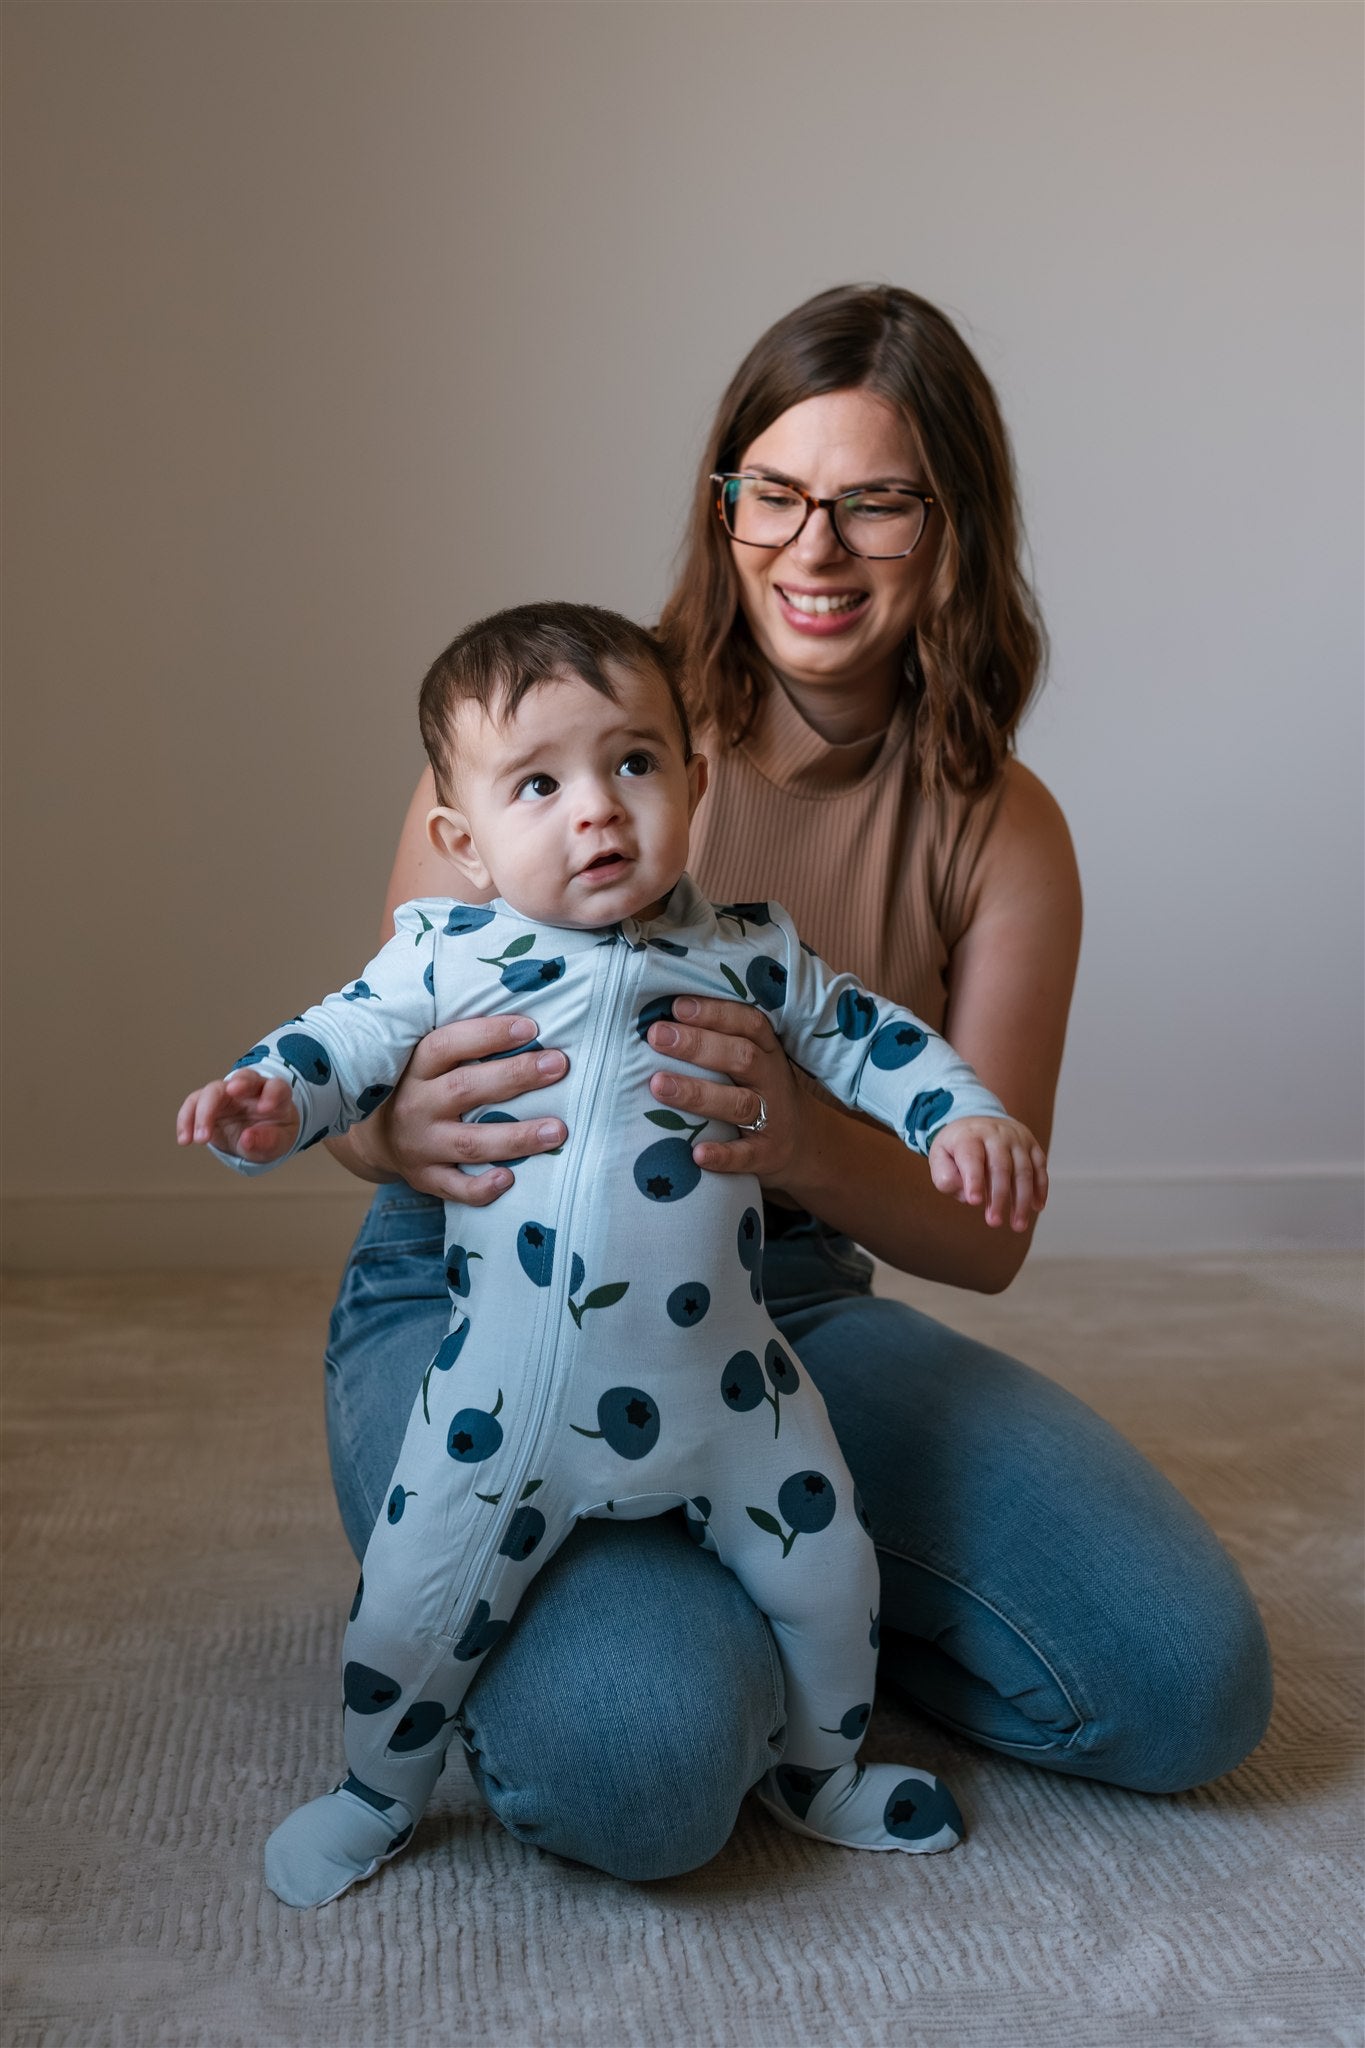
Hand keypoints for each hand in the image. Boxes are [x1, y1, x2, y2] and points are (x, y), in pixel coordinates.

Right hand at [176, 1070, 300, 1163]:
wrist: (257, 1136)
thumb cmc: (273, 1134)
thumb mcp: (279, 1142)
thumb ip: (268, 1141)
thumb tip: (247, 1139)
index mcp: (276, 1095)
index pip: (276, 1087)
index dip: (272, 1094)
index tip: (266, 1109)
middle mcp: (252, 1088)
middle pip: (244, 1077)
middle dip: (238, 1083)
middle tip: (231, 1091)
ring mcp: (228, 1093)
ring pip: (213, 1090)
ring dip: (204, 1113)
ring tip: (201, 1139)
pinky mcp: (209, 1102)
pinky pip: (193, 1103)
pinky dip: (186, 1120)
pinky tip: (185, 1139)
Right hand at [362, 1015, 568, 1204]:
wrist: (374, 1138)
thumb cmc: (419, 1088)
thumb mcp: (424, 1062)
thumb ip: (463, 1046)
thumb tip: (527, 1026)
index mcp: (415, 1069)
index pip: (447, 1045)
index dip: (488, 1035)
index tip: (530, 1028)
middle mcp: (416, 1106)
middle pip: (465, 1089)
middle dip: (516, 1076)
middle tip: (558, 1066)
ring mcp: (420, 1146)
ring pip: (470, 1142)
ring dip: (516, 1137)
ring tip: (557, 1131)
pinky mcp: (426, 1178)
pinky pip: (455, 1188)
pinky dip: (481, 1188)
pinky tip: (509, 1179)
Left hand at [646, 995, 803, 1185]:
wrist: (805, 1143)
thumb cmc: (760, 1091)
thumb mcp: (754, 1061)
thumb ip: (719, 1042)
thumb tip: (660, 1022)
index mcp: (767, 1051)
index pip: (747, 1023)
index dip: (715, 1013)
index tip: (677, 1006)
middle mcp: (771, 1080)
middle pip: (741, 1057)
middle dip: (697, 1045)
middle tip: (657, 1036)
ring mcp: (772, 1118)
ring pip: (738, 1104)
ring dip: (698, 1094)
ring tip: (658, 1085)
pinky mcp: (768, 1154)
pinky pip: (746, 1155)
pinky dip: (723, 1155)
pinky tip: (697, 1154)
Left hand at [928, 1117, 1047, 1231]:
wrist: (979, 1121)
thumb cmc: (958, 1147)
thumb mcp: (940, 1157)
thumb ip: (945, 1177)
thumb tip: (967, 1195)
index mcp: (968, 1136)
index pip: (972, 1157)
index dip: (974, 1180)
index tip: (974, 1201)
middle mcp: (995, 1134)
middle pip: (1000, 1167)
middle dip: (999, 1197)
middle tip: (994, 1222)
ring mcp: (1016, 1139)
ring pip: (1024, 1170)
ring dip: (1022, 1200)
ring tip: (1018, 1225)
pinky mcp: (1031, 1145)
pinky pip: (1040, 1167)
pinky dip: (1040, 1188)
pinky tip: (1036, 1207)